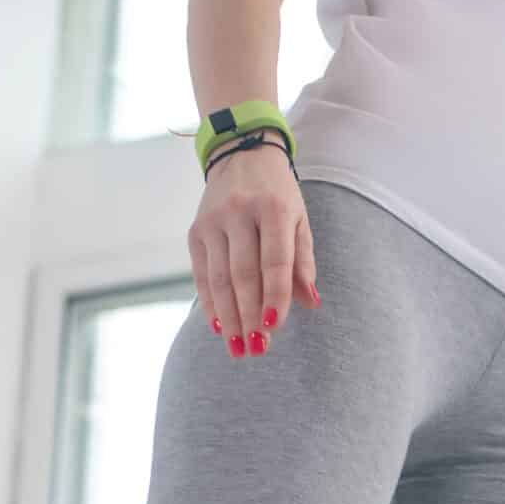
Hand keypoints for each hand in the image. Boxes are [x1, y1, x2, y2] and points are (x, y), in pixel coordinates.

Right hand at [189, 140, 319, 360]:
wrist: (239, 154)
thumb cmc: (278, 194)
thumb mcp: (299, 218)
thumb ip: (303, 260)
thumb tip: (309, 302)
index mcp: (273, 208)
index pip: (274, 261)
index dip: (275, 296)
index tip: (274, 327)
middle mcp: (239, 212)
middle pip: (244, 274)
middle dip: (250, 316)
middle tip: (257, 349)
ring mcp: (213, 221)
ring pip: (219, 278)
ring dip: (229, 317)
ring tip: (238, 348)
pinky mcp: (195, 231)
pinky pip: (201, 274)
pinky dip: (209, 303)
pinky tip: (219, 327)